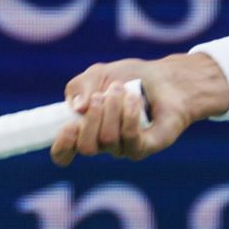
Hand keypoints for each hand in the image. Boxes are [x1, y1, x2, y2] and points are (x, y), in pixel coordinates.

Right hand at [48, 52, 227, 165]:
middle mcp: (103, 143)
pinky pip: (131, 138)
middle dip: (92, 118)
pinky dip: (129, 115)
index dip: (62, 146)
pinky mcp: (145, 147)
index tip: (69, 126)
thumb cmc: (131, 77)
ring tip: (122, 90)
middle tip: (102, 96)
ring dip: (113, 110)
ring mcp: (124, 147)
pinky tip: (135, 99)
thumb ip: (78, 87)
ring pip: (108, 140)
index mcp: (86, 130)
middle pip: (86, 147)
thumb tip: (77, 108)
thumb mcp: (97, 74)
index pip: (64, 153)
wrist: (166, 77)